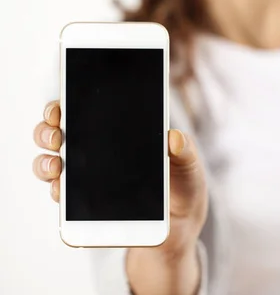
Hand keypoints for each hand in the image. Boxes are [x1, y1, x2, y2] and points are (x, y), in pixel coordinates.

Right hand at [32, 100, 208, 254]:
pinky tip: (62, 192)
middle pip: (56, 134)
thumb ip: (184, 149)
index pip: (82, 111)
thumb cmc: (183, 182)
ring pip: (51, 165)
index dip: (64, 105)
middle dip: (47, 131)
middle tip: (56, 135)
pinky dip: (58, 194)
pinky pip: (63, 199)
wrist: (183, 220)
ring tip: (56, 167)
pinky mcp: (86, 207)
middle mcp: (94, 152)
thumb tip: (174, 138)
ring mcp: (86, 179)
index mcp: (117, 132)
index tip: (59, 107)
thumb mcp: (188, 163)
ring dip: (45, 164)